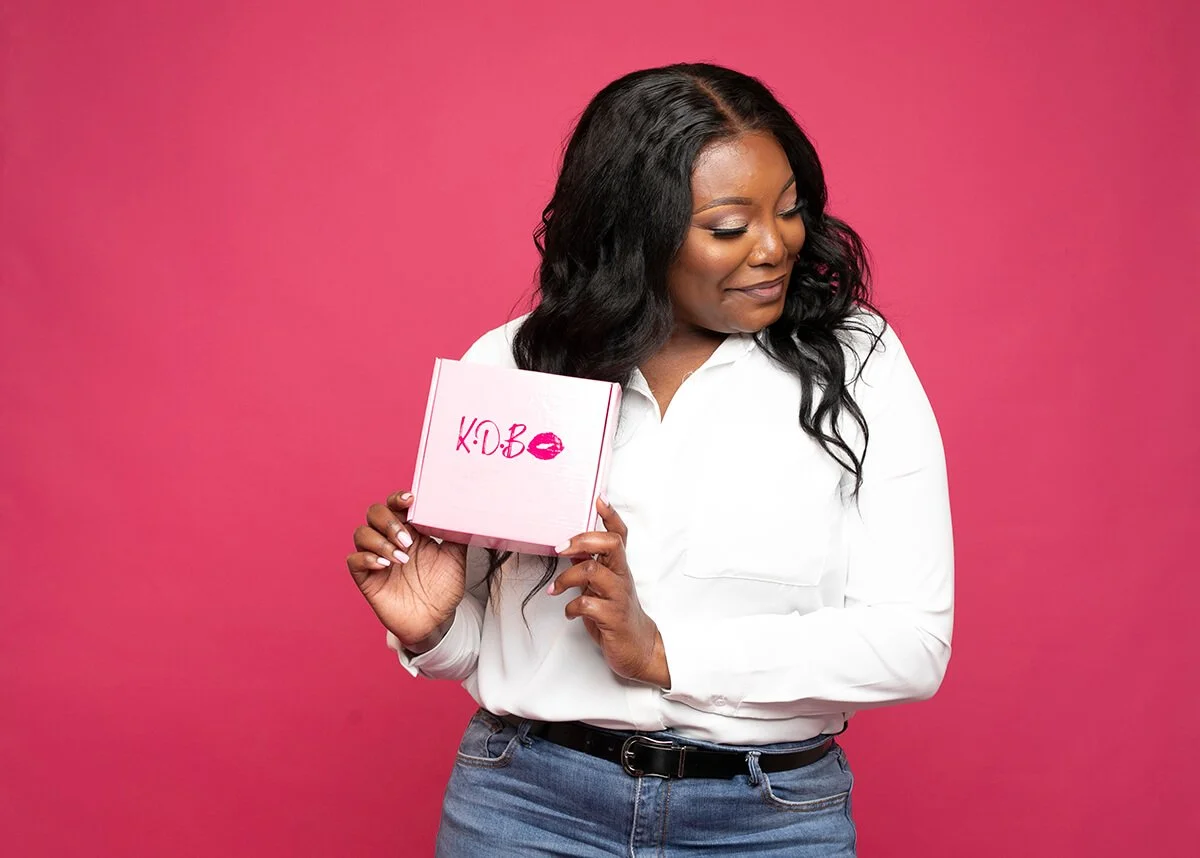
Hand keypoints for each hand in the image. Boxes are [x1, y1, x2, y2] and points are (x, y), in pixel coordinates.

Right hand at [346, 491, 467, 648]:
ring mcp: (377, 559)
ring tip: (402, 559)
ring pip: (361, 534)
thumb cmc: (444, 588)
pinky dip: (366, 558)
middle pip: (374, 513)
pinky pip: (354, 561)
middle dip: (389, 522)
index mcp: (410, 530)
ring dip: (380, 542)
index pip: (395, 504)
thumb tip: (466, 510)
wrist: (437, 620)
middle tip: (408, 541)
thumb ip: (456, 533)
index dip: (398, 498)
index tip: (410, 500)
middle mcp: (390, 540)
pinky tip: (384, 566)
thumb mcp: (455, 557)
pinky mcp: (367, 579)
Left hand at [549, 498, 670, 686]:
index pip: (619, 535)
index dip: (610, 516)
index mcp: (618, 567)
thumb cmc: (617, 615)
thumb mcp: (602, 587)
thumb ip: (589, 567)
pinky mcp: (613, 617)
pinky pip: (588, 604)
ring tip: (555, 589)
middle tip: (560, 548)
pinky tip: (569, 612)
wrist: (638, 648)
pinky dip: (571, 607)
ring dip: (566, 578)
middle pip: (611, 544)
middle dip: (582, 540)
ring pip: (592, 571)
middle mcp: (621, 577)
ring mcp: (618, 596)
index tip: (598, 498)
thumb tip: (571, 549)